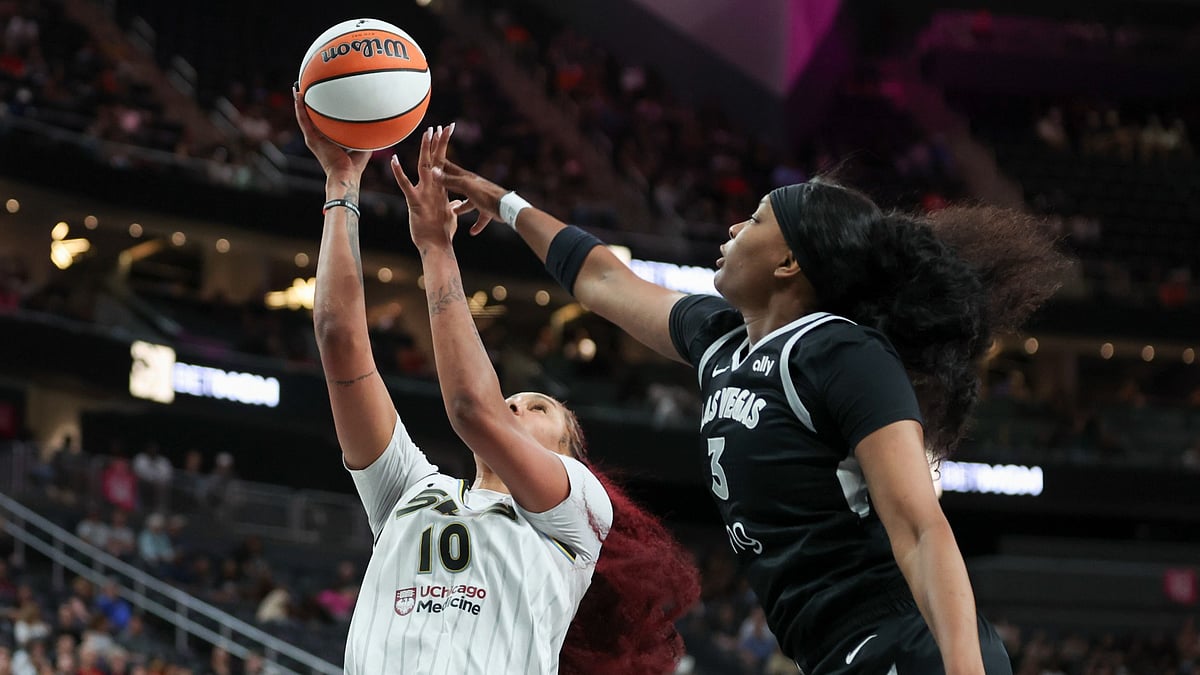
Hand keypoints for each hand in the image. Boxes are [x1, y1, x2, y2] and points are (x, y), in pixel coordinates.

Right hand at [293, 89, 369, 180]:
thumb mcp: (362, 145)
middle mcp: (317, 139)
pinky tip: (298, 96)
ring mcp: (313, 139)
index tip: (319, 99)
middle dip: (306, 104)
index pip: (320, 124)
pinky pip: (303, 120)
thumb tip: (375, 124)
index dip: (319, 112)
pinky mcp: (312, 139)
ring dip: (299, 102)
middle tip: (304, 90)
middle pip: (309, 118)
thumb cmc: (354, 166)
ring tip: (297, 89)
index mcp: (326, 140)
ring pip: (303, 117)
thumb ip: (365, 135)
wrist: (345, 175)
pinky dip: (299, 108)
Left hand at [392, 124, 461, 247]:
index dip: (444, 148)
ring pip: (425, 166)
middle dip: (440, 142)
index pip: (444, 164)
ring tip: (427, 132)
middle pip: (438, 160)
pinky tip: (393, 159)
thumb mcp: (449, 217)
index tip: (445, 133)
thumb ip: (451, 207)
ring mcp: (426, 194)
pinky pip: (405, 184)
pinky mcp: (415, 202)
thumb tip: (455, 205)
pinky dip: (398, 172)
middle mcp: (436, 188)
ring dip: (426, 148)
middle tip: (441, 126)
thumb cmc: (442, 234)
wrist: (438, 246)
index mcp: (442, 189)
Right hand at [434, 160, 509, 235]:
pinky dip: (477, 224)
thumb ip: (450, 180)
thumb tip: (434, 171)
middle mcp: (474, 187)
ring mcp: (481, 198)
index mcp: (468, 179)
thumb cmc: (486, 195)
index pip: (451, 170)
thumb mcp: (466, 186)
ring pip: (469, 203)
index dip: (442, 166)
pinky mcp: (488, 210)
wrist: (506, 207)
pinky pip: (481, 218)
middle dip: (448, 185)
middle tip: (438, 186)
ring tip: (453, 211)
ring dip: (461, 207)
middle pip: (458, 185)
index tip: (432, 164)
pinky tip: (472, 232)